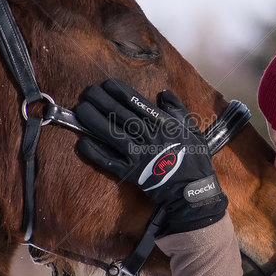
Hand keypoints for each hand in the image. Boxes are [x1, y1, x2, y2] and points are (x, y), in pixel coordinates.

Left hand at [75, 79, 227, 233]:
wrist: (193, 191)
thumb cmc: (195, 158)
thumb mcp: (193, 129)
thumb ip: (177, 109)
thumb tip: (163, 93)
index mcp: (164, 125)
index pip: (138, 103)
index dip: (120, 92)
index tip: (106, 84)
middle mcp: (150, 137)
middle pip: (121, 116)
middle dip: (102, 101)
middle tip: (87, 92)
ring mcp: (139, 156)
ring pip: (113, 135)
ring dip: (94, 122)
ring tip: (80, 110)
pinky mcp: (132, 173)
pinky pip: (110, 162)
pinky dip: (96, 153)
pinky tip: (82, 142)